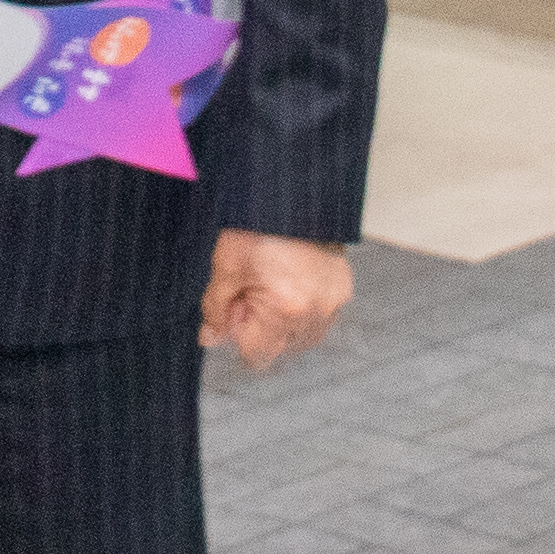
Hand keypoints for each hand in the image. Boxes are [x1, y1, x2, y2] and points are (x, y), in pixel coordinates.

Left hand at [199, 232, 351, 372]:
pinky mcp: (343, 290)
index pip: (257, 356)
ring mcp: (333, 302)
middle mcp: (315, 313)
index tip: (235, 312)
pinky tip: (289, 285)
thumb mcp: (226, 267)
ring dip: (283, 322)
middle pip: (280, 348)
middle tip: (251, 291)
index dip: (239, 337)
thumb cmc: (257, 228)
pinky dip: (302, 310)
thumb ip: (216, 309)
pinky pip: (319, 318)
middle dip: (261, 328)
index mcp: (285, 310)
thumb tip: (211, 338)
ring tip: (271, 286)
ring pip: (301, 337)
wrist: (293, 197)